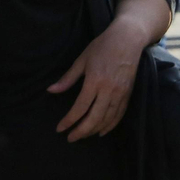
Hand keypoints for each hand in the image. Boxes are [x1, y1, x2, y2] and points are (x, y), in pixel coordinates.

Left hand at [49, 17, 148, 140]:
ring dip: (95, 130)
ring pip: (108, 119)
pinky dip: (110, 125)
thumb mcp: (81, 60)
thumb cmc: (101, 47)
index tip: (60, 128)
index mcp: (94, 81)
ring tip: (82, 135)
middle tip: (70, 138)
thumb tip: (51, 91)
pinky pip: (119, 115)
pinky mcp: (128, 95)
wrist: (127, 40)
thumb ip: (67, 78)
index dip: (69, 120)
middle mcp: (109, 90)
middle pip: (95, 118)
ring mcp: (121, 94)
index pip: (80, 107)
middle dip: (81, 131)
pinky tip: (102, 131)